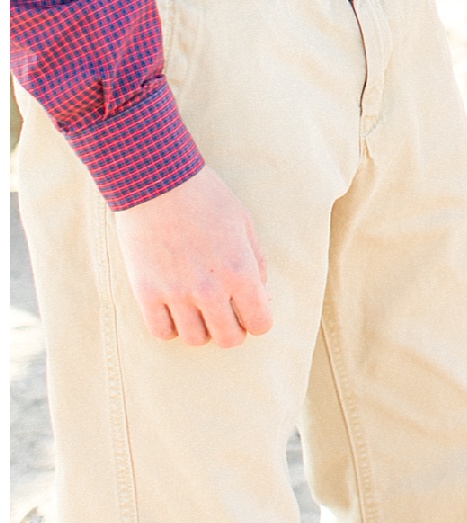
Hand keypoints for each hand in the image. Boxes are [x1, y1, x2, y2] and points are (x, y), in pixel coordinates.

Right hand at [115, 165, 272, 345]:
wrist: (158, 182)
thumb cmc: (207, 198)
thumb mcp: (245, 224)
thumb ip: (257, 264)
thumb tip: (263, 297)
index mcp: (240, 270)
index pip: (261, 323)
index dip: (259, 320)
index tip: (252, 311)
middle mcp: (210, 289)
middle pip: (229, 339)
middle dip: (233, 329)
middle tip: (227, 313)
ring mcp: (176, 294)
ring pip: (195, 340)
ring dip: (202, 329)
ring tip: (199, 308)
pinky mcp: (147, 293)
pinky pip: (162, 333)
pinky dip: (171, 327)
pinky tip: (175, 309)